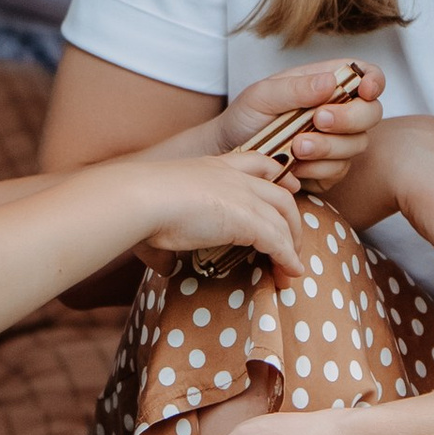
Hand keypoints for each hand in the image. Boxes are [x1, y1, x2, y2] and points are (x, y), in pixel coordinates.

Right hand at [127, 152, 306, 282]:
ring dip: (293, 245)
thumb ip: (165, 244)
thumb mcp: (158, 217)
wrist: (140, 199)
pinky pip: (278, 241)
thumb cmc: (139, 205)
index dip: (278, 175)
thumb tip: (164, 266)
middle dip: (293, 219)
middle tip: (294, 241)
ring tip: (291, 268)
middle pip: (281, 194)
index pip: (257, 163)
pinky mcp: (247, 219)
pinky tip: (290, 272)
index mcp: (214, 167)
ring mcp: (243, 196)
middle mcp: (234, 177)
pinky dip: (288, 257)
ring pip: (285, 219)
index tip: (289, 187)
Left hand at [215, 59, 384, 195]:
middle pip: (372, 113)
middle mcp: (338, 111)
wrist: (228, 154)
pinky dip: (317, 168)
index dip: (375, 81)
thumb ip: (296, 88)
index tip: (365, 91)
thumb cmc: (245, 117)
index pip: (366, 75)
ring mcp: (337, 142)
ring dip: (328, 146)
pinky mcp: (329, 170)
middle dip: (349, 118)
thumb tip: (332, 81)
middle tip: (318, 120)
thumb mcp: (263, 95)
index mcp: (326, 84)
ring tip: (296, 146)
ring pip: (357, 145)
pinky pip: (339, 171)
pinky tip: (294, 166)